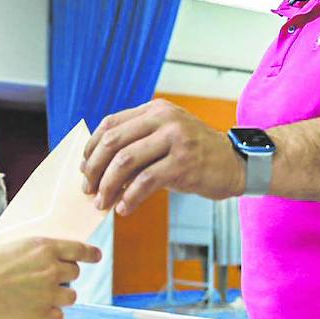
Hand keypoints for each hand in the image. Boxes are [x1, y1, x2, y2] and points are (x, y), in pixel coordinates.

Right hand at [0, 238, 101, 318]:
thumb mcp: (13, 249)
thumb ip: (36, 255)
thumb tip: (47, 264)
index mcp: (44, 248)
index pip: (79, 250)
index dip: (90, 254)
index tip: (95, 256)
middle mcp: (52, 269)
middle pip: (74, 274)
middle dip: (62, 277)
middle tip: (42, 281)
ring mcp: (49, 293)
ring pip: (69, 297)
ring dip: (57, 297)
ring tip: (33, 297)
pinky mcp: (42, 315)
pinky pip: (58, 316)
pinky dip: (48, 315)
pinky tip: (30, 310)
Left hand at [81, 100, 243, 214]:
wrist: (235, 163)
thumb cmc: (195, 155)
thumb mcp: (165, 139)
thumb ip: (136, 144)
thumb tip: (96, 167)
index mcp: (155, 110)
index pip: (111, 124)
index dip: (91, 147)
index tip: (84, 168)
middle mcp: (164, 119)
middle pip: (113, 142)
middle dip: (94, 169)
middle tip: (88, 189)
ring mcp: (175, 139)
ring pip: (126, 161)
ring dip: (108, 186)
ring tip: (102, 203)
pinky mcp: (184, 163)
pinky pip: (146, 181)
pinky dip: (130, 197)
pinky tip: (124, 208)